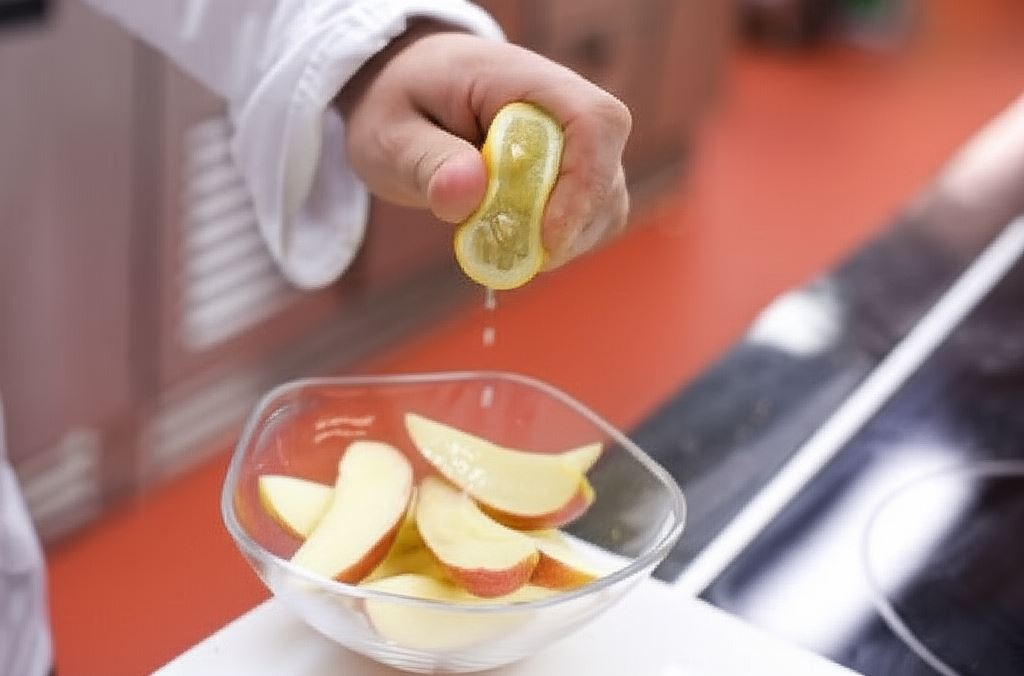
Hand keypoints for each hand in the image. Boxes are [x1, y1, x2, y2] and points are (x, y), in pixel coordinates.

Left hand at [337, 24, 631, 269]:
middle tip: (517, 258)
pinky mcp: (576, 175)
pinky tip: (519, 244)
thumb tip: (467, 190)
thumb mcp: (390, 133)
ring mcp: (576, 143)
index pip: (592, 122)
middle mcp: (565, 105)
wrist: (410, 96)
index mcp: (523, 80)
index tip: (547, 239)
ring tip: (507, 249)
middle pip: (607, 168)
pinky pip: (594, 218)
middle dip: (572, 226)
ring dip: (568, 241)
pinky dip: (565, 244)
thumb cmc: (400, 105)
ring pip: (608, 201)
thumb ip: (426, 160)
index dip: (584, 184)